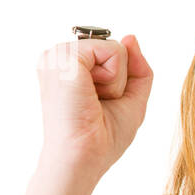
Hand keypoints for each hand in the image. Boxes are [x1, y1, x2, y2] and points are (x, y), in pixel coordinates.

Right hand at [35, 34, 153, 181]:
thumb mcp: (130, 97)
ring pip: (116, 48)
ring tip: (93, 101)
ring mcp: (58, 55)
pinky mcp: (65, 56)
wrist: (84, 157)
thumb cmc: (103, 136)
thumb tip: (130, 37)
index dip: (120, 81)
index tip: (100, 104)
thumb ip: (136, 66)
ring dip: (117, 81)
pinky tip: (93, 95)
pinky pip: (113, 49)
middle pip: (116, 49)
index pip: (111, 55)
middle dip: (119, 79)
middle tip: (97, 104)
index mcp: (68, 67)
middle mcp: (59, 58)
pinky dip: (114, 78)